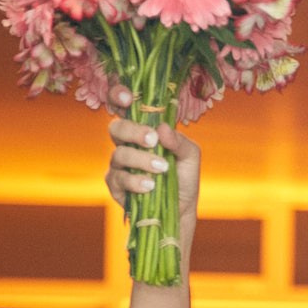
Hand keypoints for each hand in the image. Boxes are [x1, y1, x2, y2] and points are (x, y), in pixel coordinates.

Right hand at [104, 89, 201, 226]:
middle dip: (132, 131)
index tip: (128, 98)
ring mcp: (119, 166)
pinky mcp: (116, 186)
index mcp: (143, 130)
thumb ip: (180, 141)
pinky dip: (135, 182)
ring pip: (118, 155)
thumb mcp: (191, 157)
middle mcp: (127, 145)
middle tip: (152, 140)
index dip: (119, 96)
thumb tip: (162, 129)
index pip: (124, 107)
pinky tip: (150, 186)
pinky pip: (118, 179)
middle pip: (116, 128)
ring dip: (141, 160)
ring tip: (161, 169)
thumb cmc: (184, 179)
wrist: (181, 211)